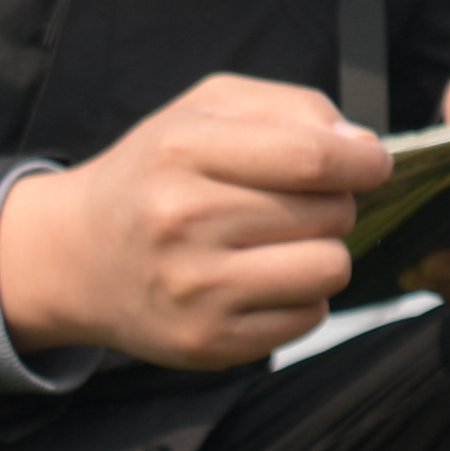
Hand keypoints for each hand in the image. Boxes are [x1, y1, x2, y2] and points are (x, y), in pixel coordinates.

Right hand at [0, 71, 399, 371]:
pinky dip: (299, 298)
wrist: (76, 256)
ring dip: (322, 253)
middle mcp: (183, 220)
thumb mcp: (204, 110)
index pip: (312, 158)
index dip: (363, 160)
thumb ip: (289, 108)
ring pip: (329, 269)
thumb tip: (361, 147)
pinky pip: (308, 319)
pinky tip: (258, 280)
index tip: (372, 163)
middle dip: (333, 203)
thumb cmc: (154, 173)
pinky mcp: (207, 342)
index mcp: (183, 150)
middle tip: (294, 204)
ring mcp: (194, 288)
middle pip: (330, 213)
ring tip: (281, 243)